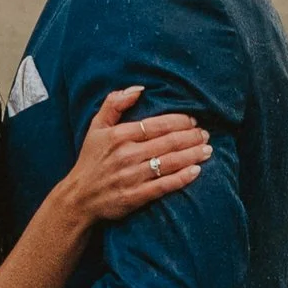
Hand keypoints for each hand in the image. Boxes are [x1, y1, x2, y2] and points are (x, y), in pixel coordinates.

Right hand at [59, 85, 212, 227]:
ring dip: (192, 155)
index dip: (179, 121)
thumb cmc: (90, 160)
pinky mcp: (135, 197)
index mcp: (119, 136)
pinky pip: (164, 185)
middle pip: (168, 142)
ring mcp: (131, 176)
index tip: (193, 120)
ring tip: (208, 150)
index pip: (156, 124)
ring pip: (169, 162)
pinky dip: (182, 178)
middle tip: (206, 134)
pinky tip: (196, 171)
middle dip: (191, 137)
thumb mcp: (96, 127)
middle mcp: (126, 155)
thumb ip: (114, 103)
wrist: (79, 198)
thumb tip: (139, 89)